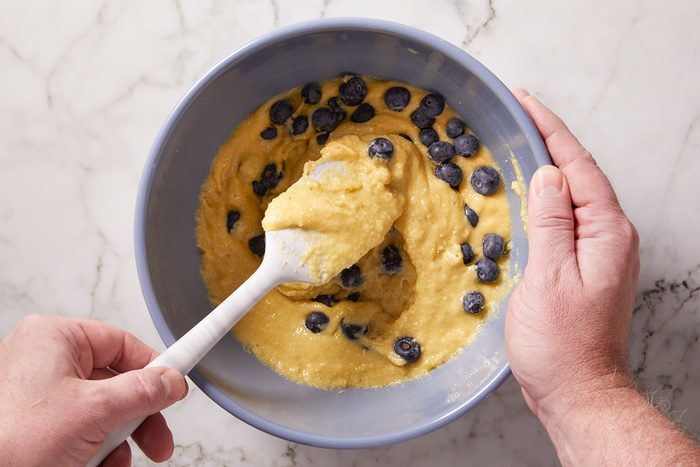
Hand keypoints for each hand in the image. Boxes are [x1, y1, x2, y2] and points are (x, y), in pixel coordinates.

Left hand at [0, 315, 187, 466]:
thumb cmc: (8, 440)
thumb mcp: (93, 411)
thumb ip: (142, 392)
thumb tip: (171, 382)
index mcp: (54, 339)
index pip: (122, 343)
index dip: (154, 366)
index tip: (177, 383)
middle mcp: (46, 361)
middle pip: (116, 381)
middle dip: (139, 416)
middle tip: (158, 439)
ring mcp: (39, 394)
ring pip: (102, 410)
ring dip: (117, 440)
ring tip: (114, 460)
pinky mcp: (36, 424)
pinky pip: (82, 430)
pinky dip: (96, 450)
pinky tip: (98, 466)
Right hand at [505, 89, 639, 419]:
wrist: (577, 391)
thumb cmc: (562, 343)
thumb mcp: (550, 277)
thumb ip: (551, 222)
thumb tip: (549, 175)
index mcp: (606, 233)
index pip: (578, 166)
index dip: (551, 130)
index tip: (524, 100)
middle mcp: (609, 237)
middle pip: (579, 175)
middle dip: (549, 140)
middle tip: (516, 113)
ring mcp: (597, 252)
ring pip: (571, 196)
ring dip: (546, 167)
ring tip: (517, 143)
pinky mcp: (582, 267)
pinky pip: (563, 220)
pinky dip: (543, 199)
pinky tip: (525, 195)